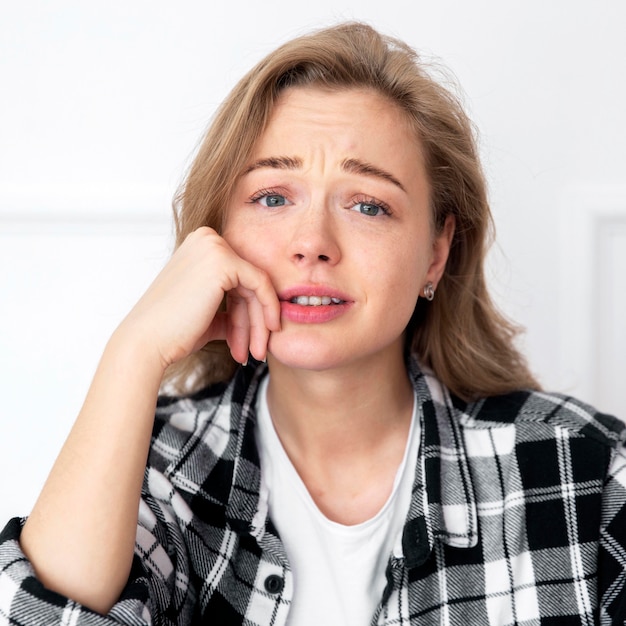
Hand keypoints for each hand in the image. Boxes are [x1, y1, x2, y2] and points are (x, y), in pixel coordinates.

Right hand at [118, 227, 280, 368]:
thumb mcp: (207, 316)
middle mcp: (207, 239)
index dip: (248, 314)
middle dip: (255, 321)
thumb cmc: (172, 332)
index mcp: (201, 247)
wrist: (147, 342)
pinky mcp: (223, 260)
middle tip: (257, 352)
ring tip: (256, 353)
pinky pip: (261, 284)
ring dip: (258, 323)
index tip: (251, 341)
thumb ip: (230, 311)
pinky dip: (267, 310)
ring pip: (257, 286)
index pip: (239, 279)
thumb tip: (256, 318)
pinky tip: (266, 334)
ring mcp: (214, 246)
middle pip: (249, 282)